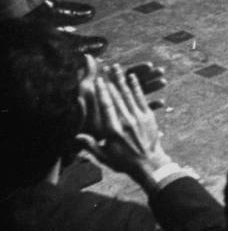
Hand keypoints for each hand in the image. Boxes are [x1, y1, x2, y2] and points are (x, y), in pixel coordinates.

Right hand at [77, 64, 172, 183]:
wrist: (149, 164)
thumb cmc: (123, 162)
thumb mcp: (103, 156)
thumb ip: (89, 144)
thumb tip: (75, 136)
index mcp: (113, 129)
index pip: (106, 106)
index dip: (101, 92)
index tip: (98, 80)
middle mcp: (126, 120)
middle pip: (117, 96)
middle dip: (111, 80)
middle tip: (107, 66)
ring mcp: (138, 117)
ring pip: (129, 94)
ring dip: (122, 79)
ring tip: (118, 67)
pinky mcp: (148, 116)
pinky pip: (141, 98)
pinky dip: (137, 87)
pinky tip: (133, 77)